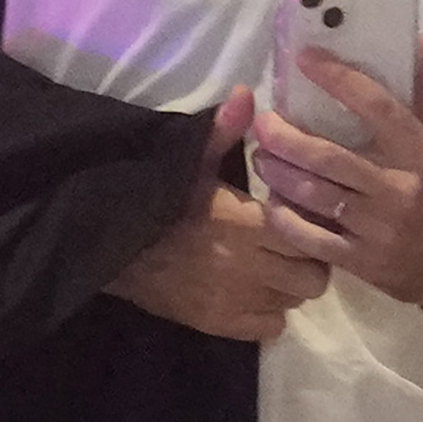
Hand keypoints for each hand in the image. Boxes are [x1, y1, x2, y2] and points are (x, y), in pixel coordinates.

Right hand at [110, 98, 331, 342]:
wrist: (109, 248)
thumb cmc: (156, 201)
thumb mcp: (188, 163)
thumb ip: (223, 131)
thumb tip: (247, 94)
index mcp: (247, 222)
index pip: (310, 232)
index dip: (312, 226)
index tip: (300, 218)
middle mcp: (249, 265)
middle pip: (313, 275)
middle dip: (309, 260)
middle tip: (292, 247)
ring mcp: (236, 299)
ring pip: (294, 301)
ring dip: (290, 286)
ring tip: (273, 268)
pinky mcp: (220, 324)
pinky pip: (271, 327)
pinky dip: (271, 313)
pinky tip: (256, 293)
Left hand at [249, 39, 422, 327]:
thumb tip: (419, 41)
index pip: (377, 106)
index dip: (338, 79)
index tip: (305, 59)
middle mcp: (399, 187)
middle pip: (329, 156)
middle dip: (286, 136)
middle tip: (263, 122)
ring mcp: (378, 227)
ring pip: (314, 195)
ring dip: (279, 173)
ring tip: (261, 157)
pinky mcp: (362, 260)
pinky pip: (311, 237)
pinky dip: (285, 218)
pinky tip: (272, 202)